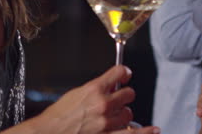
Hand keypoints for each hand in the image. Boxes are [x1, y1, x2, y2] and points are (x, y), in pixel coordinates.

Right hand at [32, 65, 160, 133]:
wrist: (48, 132)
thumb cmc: (58, 115)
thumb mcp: (76, 93)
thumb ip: (95, 89)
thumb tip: (109, 87)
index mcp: (94, 89)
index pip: (119, 73)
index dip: (124, 73)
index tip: (125, 75)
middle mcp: (103, 104)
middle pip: (128, 94)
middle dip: (124, 95)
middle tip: (118, 99)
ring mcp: (106, 122)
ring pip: (128, 113)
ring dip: (123, 114)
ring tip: (114, 116)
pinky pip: (131, 133)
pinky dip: (144, 132)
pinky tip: (153, 129)